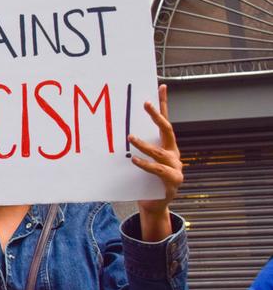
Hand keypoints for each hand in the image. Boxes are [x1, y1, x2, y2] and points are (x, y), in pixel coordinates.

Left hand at [128, 84, 182, 240]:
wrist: (154, 204)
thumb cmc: (144, 179)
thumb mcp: (140, 159)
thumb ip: (133, 146)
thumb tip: (112, 130)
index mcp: (167, 145)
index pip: (166, 120)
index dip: (164, 103)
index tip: (160, 85)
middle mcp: (173, 152)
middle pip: (167, 129)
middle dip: (156, 115)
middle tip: (144, 104)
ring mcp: (175, 167)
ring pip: (160, 151)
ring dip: (144, 144)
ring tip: (130, 137)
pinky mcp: (172, 181)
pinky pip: (158, 170)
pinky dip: (146, 164)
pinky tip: (134, 160)